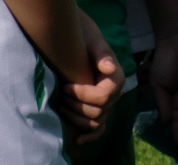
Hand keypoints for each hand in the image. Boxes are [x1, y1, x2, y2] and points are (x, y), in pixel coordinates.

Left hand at [55, 17, 123, 141]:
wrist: (80, 41)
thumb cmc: (85, 39)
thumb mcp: (93, 41)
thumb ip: (102, 53)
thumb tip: (109, 68)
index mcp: (117, 78)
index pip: (103, 96)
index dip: (83, 94)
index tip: (66, 85)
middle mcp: (115, 94)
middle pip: (97, 111)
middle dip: (76, 105)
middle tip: (60, 93)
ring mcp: (107, 104)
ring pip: (95, 121)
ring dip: (76, 117)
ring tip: (61, 105)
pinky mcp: (98, 110)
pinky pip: (99, 128)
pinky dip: (90, 136)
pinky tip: (78, 140)